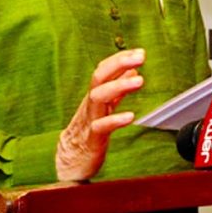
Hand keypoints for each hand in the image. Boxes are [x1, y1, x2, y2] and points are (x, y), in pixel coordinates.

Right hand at [55, 48, 144, 181]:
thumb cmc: (89, 130)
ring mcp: (90, 119)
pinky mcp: (92, 139)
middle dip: (119, 63)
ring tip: (140, 80)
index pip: (104, 69)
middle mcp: (92, 103)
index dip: (120, 59)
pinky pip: (101, 127)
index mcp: (96, 94)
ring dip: (119, 86)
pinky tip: (130, 116)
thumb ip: (118, 88)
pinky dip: (115, 120)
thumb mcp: (105, 106)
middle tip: (140, 57)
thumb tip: (131, 70)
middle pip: (100, 77)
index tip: (139, 52)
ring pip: (99, 97)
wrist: (71, 160)